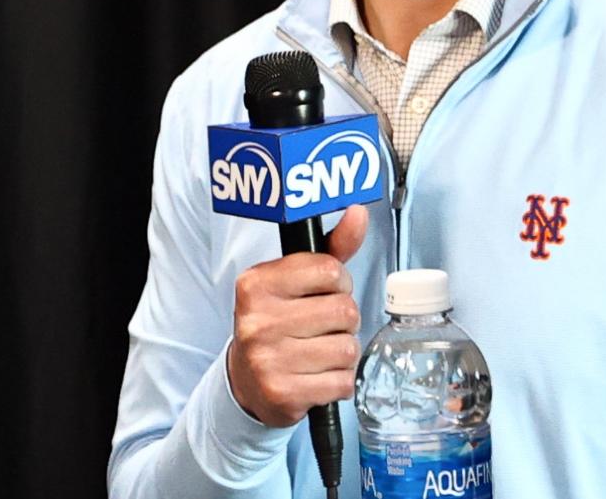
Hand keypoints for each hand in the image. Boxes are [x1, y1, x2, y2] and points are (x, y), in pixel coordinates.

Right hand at [227, 205, 369, 426]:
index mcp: (256, 284)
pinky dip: (340, 381)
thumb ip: (332, 247)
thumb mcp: (297, 280)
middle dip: (345, 320)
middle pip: (344, 311)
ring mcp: (267, 360)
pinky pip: (342, 382)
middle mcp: (257, 320)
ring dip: (344, 352)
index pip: (330, 271)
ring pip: (348, 348)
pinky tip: (319, 376)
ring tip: (320, 352)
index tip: (325, 292)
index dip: (339, 283)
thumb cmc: (278, 322)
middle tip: (323, 326)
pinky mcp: (282, 394)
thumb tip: (358, 213)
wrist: (247, 381)